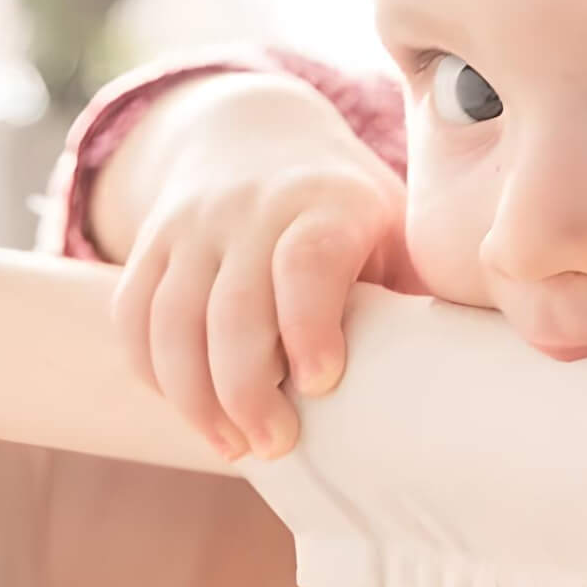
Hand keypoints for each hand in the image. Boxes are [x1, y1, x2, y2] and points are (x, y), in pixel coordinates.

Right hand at [111, 78, 417, 462]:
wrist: (258, 139)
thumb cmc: (350, 214)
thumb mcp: (397, 230)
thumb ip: (416, 293)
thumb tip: (453, 382)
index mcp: (328, 202)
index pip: (307, 261)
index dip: (309, 325)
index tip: (323, 383)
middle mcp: (251, 209)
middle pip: (232, 305)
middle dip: (248, 388)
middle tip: (277, 445)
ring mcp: (192, 227)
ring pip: (170, 318)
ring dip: (196, 396)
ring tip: (235, 447)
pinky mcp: (149, 247)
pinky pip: (133, 316)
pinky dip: (155, 374)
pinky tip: (194, 413)